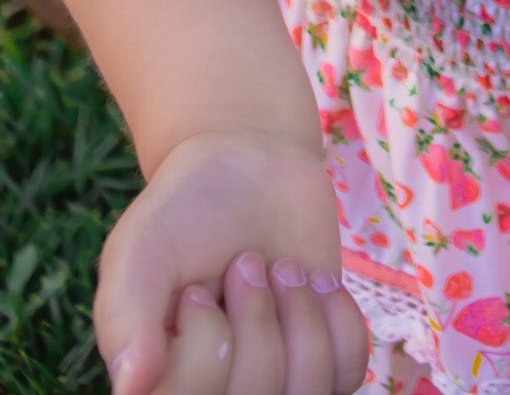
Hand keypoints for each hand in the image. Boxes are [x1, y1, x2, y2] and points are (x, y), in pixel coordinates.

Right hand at [95, 131, 369, 394]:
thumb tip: (133, 388)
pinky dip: (338, 318)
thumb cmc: (182, 211)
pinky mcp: (323, 364)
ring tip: (279, 273)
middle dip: (257, 315)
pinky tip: (313, 285)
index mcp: (159, 385)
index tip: (194, 291)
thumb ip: (126, 316)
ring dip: (301, 314)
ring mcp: (274, 385)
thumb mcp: (139, 250)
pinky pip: (350, 371)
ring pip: (310, 390)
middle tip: (244, 266)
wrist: (249, 170)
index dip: (205, 338)